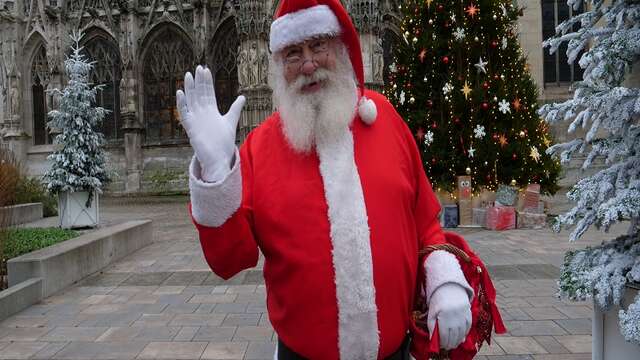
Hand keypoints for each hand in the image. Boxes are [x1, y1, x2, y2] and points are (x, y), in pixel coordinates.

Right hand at [176, 65, 245, 181]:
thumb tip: (243, 97)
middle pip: (199, 94)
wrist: (219, 158)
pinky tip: (180, 92)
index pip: (208, 93)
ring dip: (189, 88)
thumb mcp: (231, 121)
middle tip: (198, 68)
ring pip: (191, 101)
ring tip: (188, 75)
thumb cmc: (224, 142)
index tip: (206, 70)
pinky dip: (181, 103)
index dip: (207, 82)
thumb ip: (235, 108)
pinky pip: (184, 113)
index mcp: (211, 111)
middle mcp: (202, 113)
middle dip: (199, 82)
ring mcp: (196, 119)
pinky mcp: (191, 127)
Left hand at [427, 283, 471, 349]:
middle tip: (447, 347)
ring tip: (454, 344)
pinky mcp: (469, 314)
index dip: (442, 343)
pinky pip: (468, 328)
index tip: (441, 346)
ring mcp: (463, 316)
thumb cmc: (438, 300)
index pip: (444, 335)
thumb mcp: (432, 312)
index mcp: (443, 316)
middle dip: (450, 344)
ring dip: (458, 341)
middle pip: (453, 336)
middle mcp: (454, 317)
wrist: (450, 288)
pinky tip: (461, 337)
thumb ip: (431, 326)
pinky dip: (465, 334)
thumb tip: (432, 339)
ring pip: (462, 334)